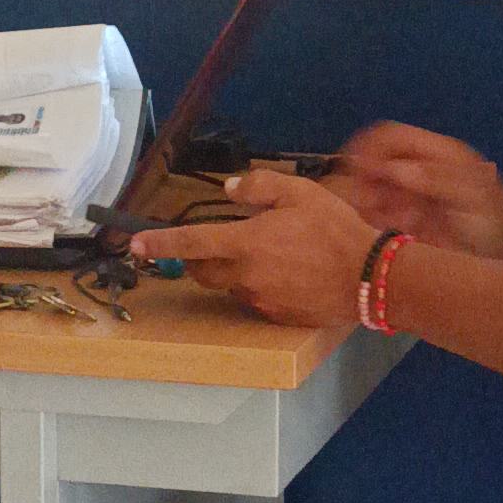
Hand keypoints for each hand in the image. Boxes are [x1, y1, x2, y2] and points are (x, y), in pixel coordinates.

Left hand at [131, 169, 372, 325]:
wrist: (368, 277)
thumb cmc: (335, 230)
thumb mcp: (300, 193)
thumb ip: (260, 187)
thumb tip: (229, 189)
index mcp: (246, 243)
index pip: (191, 242)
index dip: (159, 243)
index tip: (134, 245)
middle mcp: (245, 275)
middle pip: (203, 271)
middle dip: (198, 258)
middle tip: (216, 243)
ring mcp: (259, 299)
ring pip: (230, 285)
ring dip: (234, 271)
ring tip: (267, 254)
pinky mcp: (276, 315)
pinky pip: (255, 299)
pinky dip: (259, 285)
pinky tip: (286, 274)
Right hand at [327, 122, 502, 257]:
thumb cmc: (496, 220)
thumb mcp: (471, 196)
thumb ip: (433, 178)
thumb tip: (392, 168)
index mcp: (435, 153)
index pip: (389, 136)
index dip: (368, 147)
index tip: (355, 171)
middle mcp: (419, 169)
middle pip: (375, 162)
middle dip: (365, 181)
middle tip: (369, 205)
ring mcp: (413, 194)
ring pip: (373, 190)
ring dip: (373, 205)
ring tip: (397, 223)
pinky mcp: (409, 218)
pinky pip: (381, 215)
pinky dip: (380, 222)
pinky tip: (401, 232)